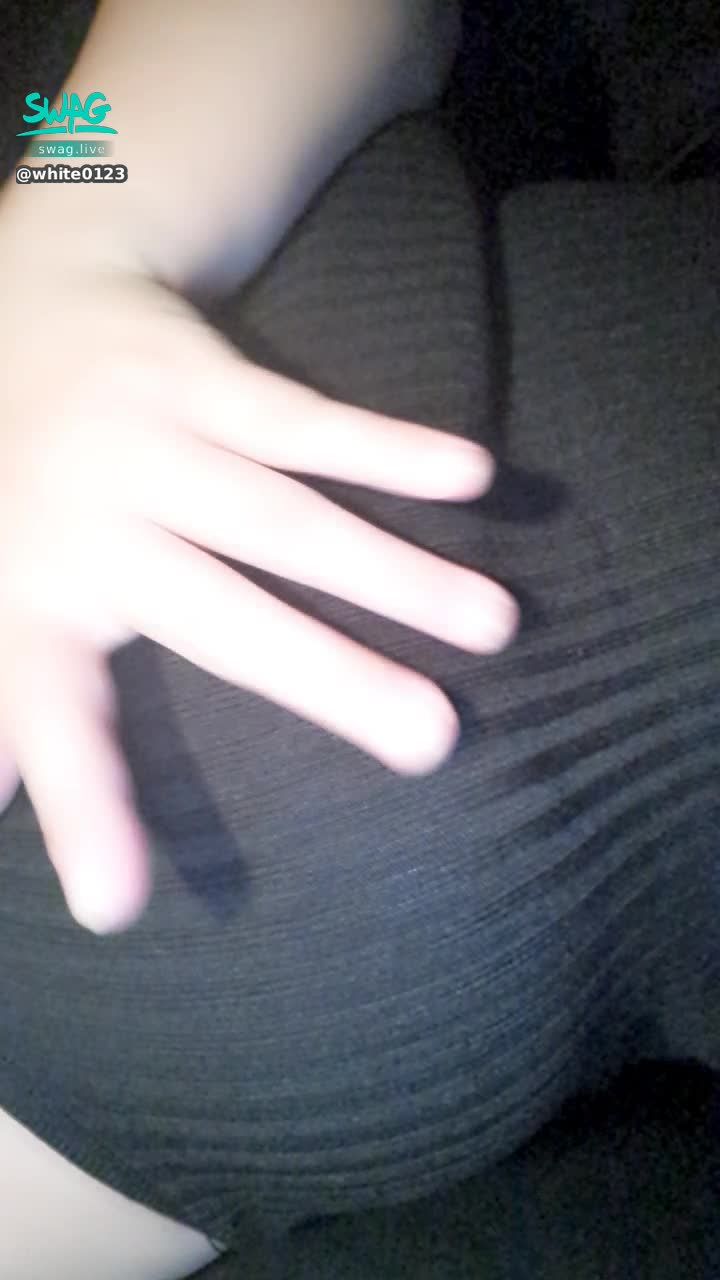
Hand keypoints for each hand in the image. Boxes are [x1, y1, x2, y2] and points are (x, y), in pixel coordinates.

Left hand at [0, 230, 517, 934]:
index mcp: (33, 599)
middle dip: (328, 677)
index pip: (54, 717)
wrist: (24, 301)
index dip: (83, 806)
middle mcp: (90, 524)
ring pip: (281, 518)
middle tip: (432, 742)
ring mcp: (149, 443)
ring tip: (492, 626)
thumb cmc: (18, 487)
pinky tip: (468, 476)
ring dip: (392, 572)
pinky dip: (386, 448)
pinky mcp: (199, 378)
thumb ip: (5, 709)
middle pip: (222, 615)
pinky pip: (302, 420)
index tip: (116, 902)